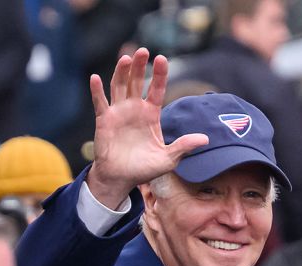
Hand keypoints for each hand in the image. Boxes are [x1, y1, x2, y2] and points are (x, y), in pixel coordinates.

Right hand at [85, 48, 207, 207]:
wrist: (121, 179)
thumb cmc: (144, 169)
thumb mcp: (168, 159)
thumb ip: (184, 146)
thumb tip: (206, 139)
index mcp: (151, 114)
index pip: (156, 89)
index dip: (159, 74)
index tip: (162, 59)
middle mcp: (134, 108)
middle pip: (136, 81)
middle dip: (139, 66)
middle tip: (143, 51)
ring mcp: (118, 112)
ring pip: (119, 86)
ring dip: (121, 72)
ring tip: (125, 58)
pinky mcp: (104, 120)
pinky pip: (100, 102)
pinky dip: (97, 90)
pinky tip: (95, 78)